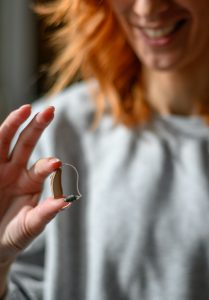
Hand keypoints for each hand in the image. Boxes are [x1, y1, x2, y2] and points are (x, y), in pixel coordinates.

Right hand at [0, 105, 66, 264]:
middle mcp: (15, 171)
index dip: (48, 164)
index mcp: (31, 181)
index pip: (42, 167)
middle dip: (36, 127)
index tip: (56, 164)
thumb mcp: (31, 225)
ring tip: (25, 109)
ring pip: (3, 141)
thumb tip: (67, 200)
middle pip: (26, 143)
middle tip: (49, 111)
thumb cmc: (15, 234)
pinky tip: (0, 130)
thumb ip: (46, 213)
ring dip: (12, 124)